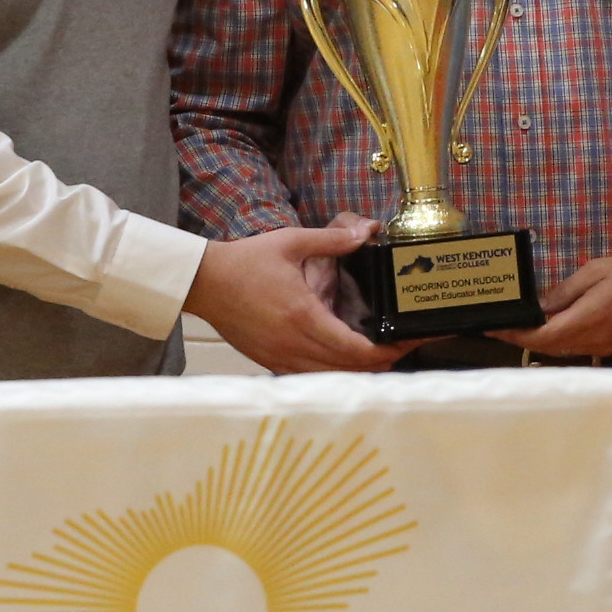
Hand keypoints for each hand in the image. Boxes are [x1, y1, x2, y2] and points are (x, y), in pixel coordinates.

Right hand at [187, 224, 409, 373]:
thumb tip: (365, 232)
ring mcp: (280, 357)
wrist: (205, 282)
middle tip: (402, 346)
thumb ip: (332, 240)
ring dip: (358, 371)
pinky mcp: (269, 361)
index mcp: (304, 317)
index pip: (356, 350)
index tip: (407, 341)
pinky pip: (308, 377)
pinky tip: (344, 361)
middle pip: (349, 369)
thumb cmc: (245, 262)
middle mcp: (294, 344)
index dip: (387, 351)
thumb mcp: (290, 242)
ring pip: (330, 378)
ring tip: (380, 355)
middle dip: (382, 362)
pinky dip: (332, 373)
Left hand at [498, 253, 611, 358]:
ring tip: (520, 325)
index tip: (494, 329)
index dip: (515, 335)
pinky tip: (550, 327)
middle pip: (547, 347)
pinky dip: (558, 340)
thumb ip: (564, 292)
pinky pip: (576, 347)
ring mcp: (601, 347)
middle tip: (501, 325)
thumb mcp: (594, 271)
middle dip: (522, 338)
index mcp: (585, 320)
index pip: (541, 336)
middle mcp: (590, 340)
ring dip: (539, 340)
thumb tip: (539, 307)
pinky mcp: (609, 348)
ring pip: (560, 349)